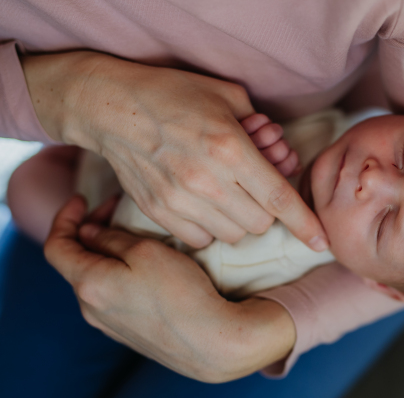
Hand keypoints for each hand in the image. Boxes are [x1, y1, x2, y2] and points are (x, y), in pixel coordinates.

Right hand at [22, 51, 327, 249]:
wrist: (111, 107)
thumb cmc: (172, 94)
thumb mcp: (226, 96)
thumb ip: (260, 127)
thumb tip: (278, 155)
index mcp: (230, 148)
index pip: (279, 199)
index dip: (305, 224)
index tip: (322, 242)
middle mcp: (208, 181)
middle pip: (260, 223)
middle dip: (267, 211)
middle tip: (256, 190)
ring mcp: (180, 200)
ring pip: (233, 235)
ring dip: (240, 220)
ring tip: (228, 195)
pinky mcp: (159, 212)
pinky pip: (201, 240)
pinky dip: (211, 228)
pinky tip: (204, 206)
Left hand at [44, 195, 295, 381]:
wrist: (210, 341)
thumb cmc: (180, 292)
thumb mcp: (146, 251)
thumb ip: (111, 239)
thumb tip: (88, 233)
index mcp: (89, 284)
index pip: (56, 247)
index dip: (65, 218)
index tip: (81, 199)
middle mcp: (91, 308)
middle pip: (75, 262)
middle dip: (90, 231)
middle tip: (116, 210)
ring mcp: (108, 324)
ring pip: (95, 279)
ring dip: (105, 253)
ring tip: (133, 236)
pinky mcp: (128, 333)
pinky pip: (111, 296)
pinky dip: (117, 274)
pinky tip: (144, 268)